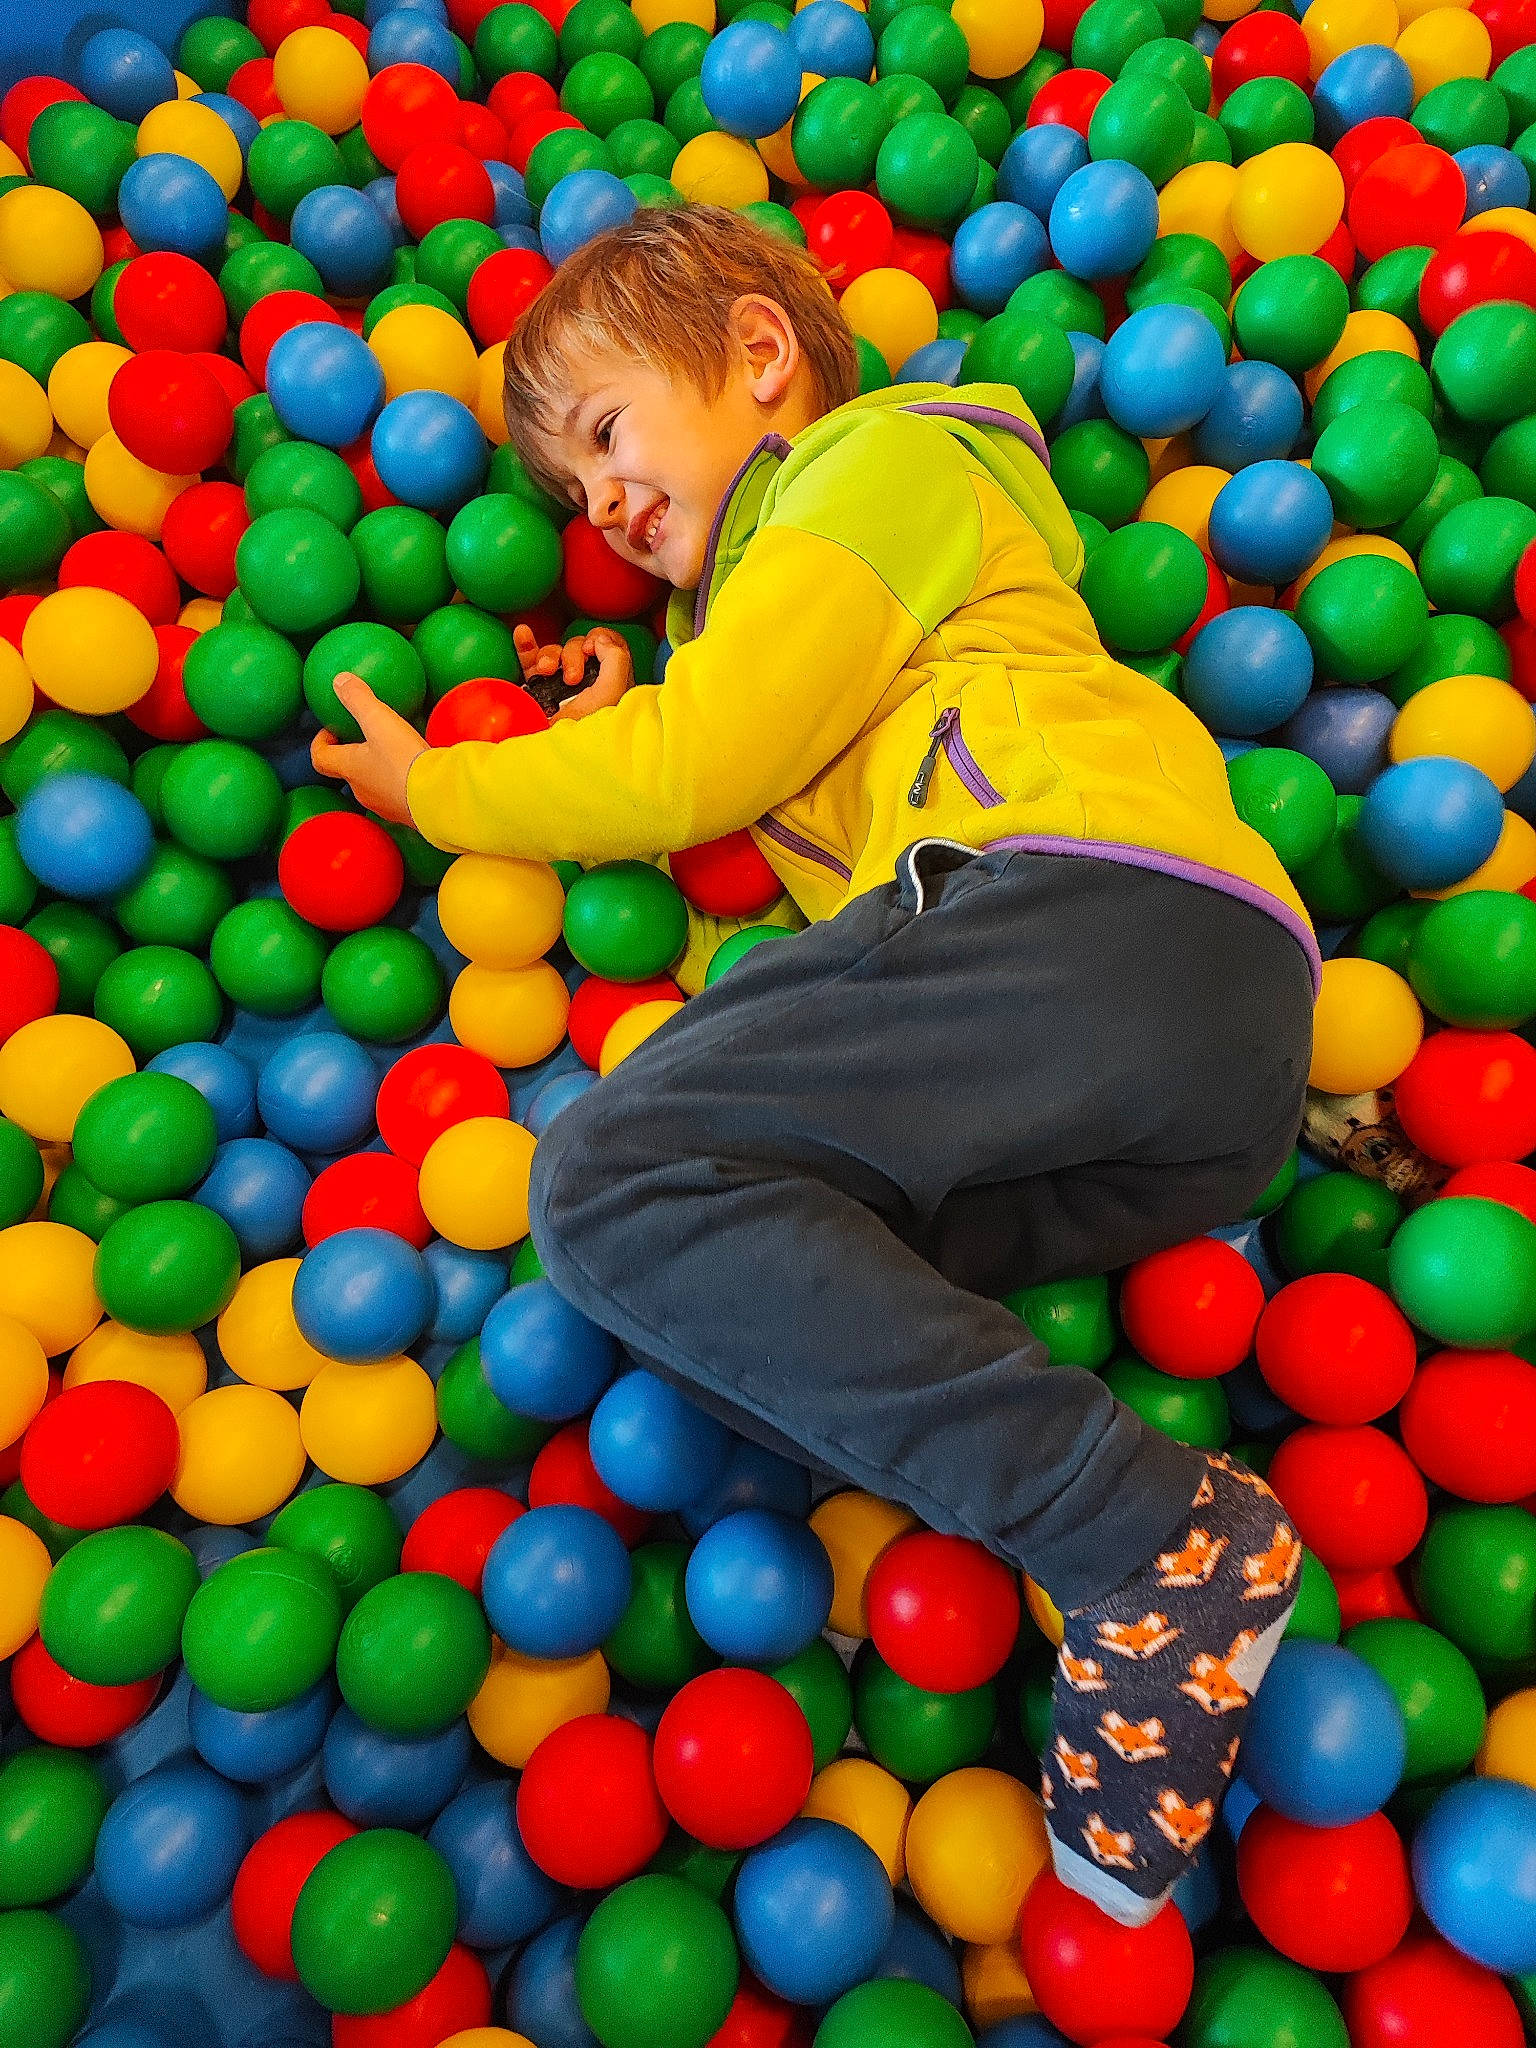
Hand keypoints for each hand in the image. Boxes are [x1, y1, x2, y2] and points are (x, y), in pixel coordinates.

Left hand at [310, 673, 427, 825]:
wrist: (438, 797)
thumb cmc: (403, 759)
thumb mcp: (380, 721)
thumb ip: (359, 699)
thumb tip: (339, 680)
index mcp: (350, 768)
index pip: (321, 758)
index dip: (321, 743)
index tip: (332, 729)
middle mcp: (362, 790)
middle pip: (347, 772)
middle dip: (352, 755)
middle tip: (364, 738)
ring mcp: (384, 806)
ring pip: (372, 785)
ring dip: (376, 770)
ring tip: (393, 752)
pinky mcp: (407, 814)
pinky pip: (397, 795)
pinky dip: (400, 782)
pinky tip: (417, 771)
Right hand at [514, 623, 634, 721]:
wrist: (548, 757)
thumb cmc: (583, 731)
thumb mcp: (611, 693)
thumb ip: (616, 659)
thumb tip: (600, 639)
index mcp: (611, 687)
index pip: (612, 647)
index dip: (601, 639)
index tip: (592, 649)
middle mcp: (587, 686)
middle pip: (581, 647)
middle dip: (573, 654)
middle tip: (572, 679)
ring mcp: (559, 688)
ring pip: (556, 653)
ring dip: (550, 656)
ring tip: (545, 673)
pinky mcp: (536, 691)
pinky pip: (530, 660)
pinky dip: (526, 645)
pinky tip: (523, 633)